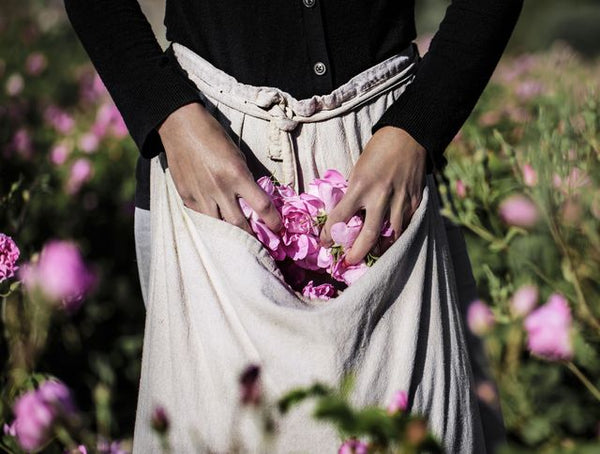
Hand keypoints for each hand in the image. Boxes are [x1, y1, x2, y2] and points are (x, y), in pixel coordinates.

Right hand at [157, 102, 282, 235]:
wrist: (181, 126)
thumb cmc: (214, 137)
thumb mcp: (237, 155)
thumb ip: (245, 178)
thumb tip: (253, 199)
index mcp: (237, 175)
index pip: (262, 206)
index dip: (273, 222)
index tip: (278, 229)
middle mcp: (220, 188)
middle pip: (240, 225)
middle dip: (252, 238)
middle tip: (260, 245)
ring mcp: (201, 195)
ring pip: (220, 226)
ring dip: (231, 235)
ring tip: (240, 241)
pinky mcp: (186, 196)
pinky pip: (202, 217)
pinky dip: (212, 221)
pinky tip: (218, 224)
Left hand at [319, 126, 426, 264]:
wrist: (408, 136)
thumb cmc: (377, 152)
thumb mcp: (358, 170)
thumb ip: (353, 194)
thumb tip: (346, 217)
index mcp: (360, 186)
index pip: (340, 217)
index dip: (329, 234)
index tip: (325, 242)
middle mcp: (380, 196)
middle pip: (369, 235)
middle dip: (357, 253)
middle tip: (349, 262)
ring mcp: (400, 200)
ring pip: (392, 236)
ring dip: (380, 249)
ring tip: (372, 255)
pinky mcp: (415, 202)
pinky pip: (405, 226)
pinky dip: (396, 236)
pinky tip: (389, 241)